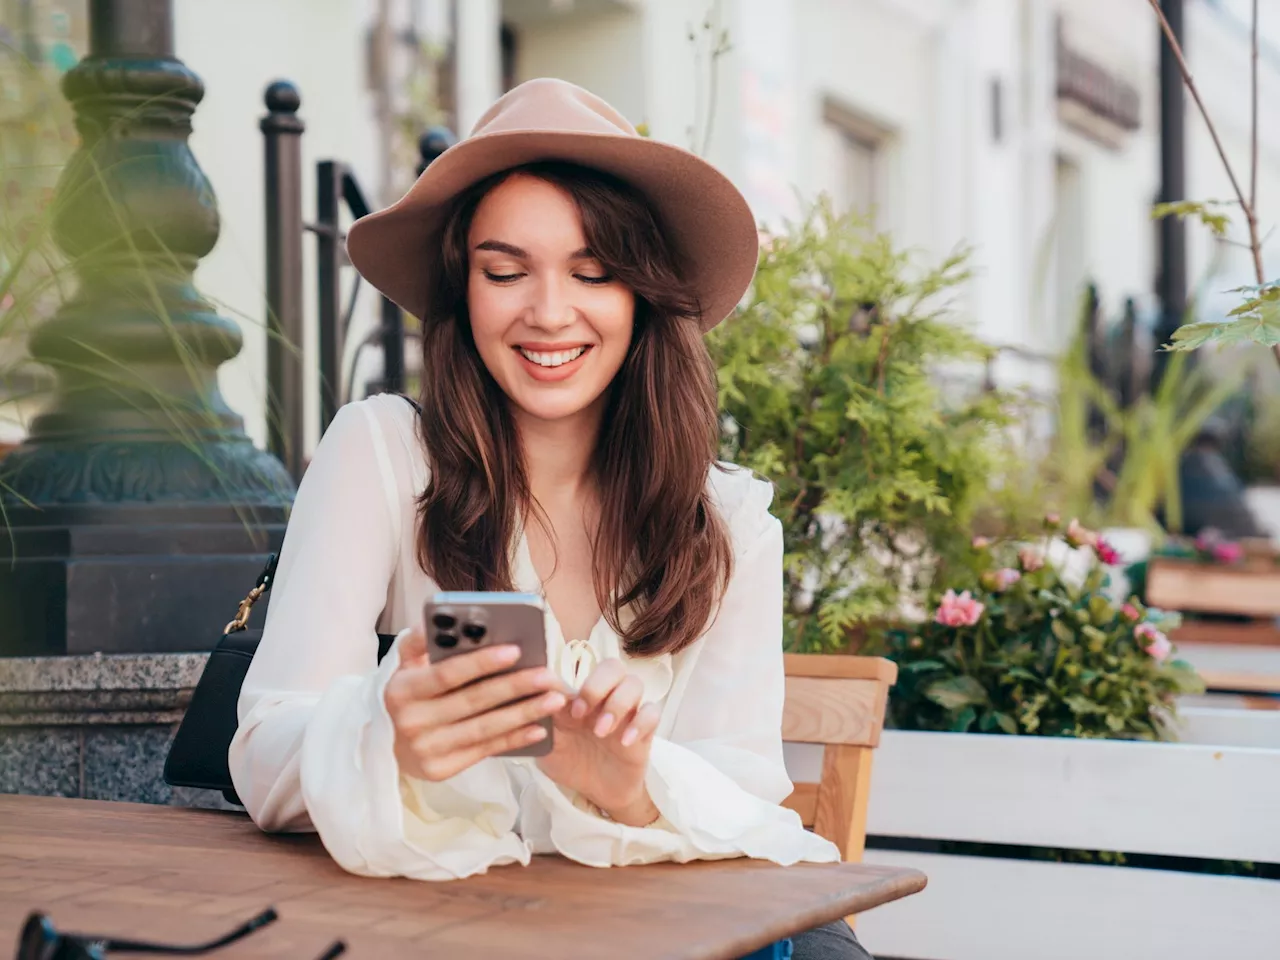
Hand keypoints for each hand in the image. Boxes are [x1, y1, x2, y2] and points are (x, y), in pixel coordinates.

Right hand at [384, 626, 566, 781]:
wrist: (383, 745)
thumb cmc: (407, 695)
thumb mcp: (403, 666)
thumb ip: (420, 642)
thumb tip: (438, 618)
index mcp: (402, 690)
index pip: (446, 674)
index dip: (481, 662)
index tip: (515, 650)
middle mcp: (412, 722)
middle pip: (472, 701)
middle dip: (515, 686)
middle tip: (548, 675)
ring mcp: (426, 749)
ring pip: (484, 728)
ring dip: (524, 713)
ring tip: (554, 699)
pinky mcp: (440, 770)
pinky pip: (485, 750)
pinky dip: (514, 739)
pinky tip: (539, 727)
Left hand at [535, 658, 662, 825]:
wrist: (597, 793)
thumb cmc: (571, 763)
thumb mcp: (550, 745)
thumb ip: (544, 719)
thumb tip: (532, 691)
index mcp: (581, 696)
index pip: (580, 668)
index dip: (569, 680)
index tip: (557, 704)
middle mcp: (606, 698)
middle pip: (613, 667)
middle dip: (597, 685)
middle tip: (579, 713)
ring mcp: (627, 712)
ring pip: (635, 684)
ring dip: (617, 704)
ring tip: (601, 731)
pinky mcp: (645, 730)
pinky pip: (653, 712)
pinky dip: (640, 723)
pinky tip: (625, 742)